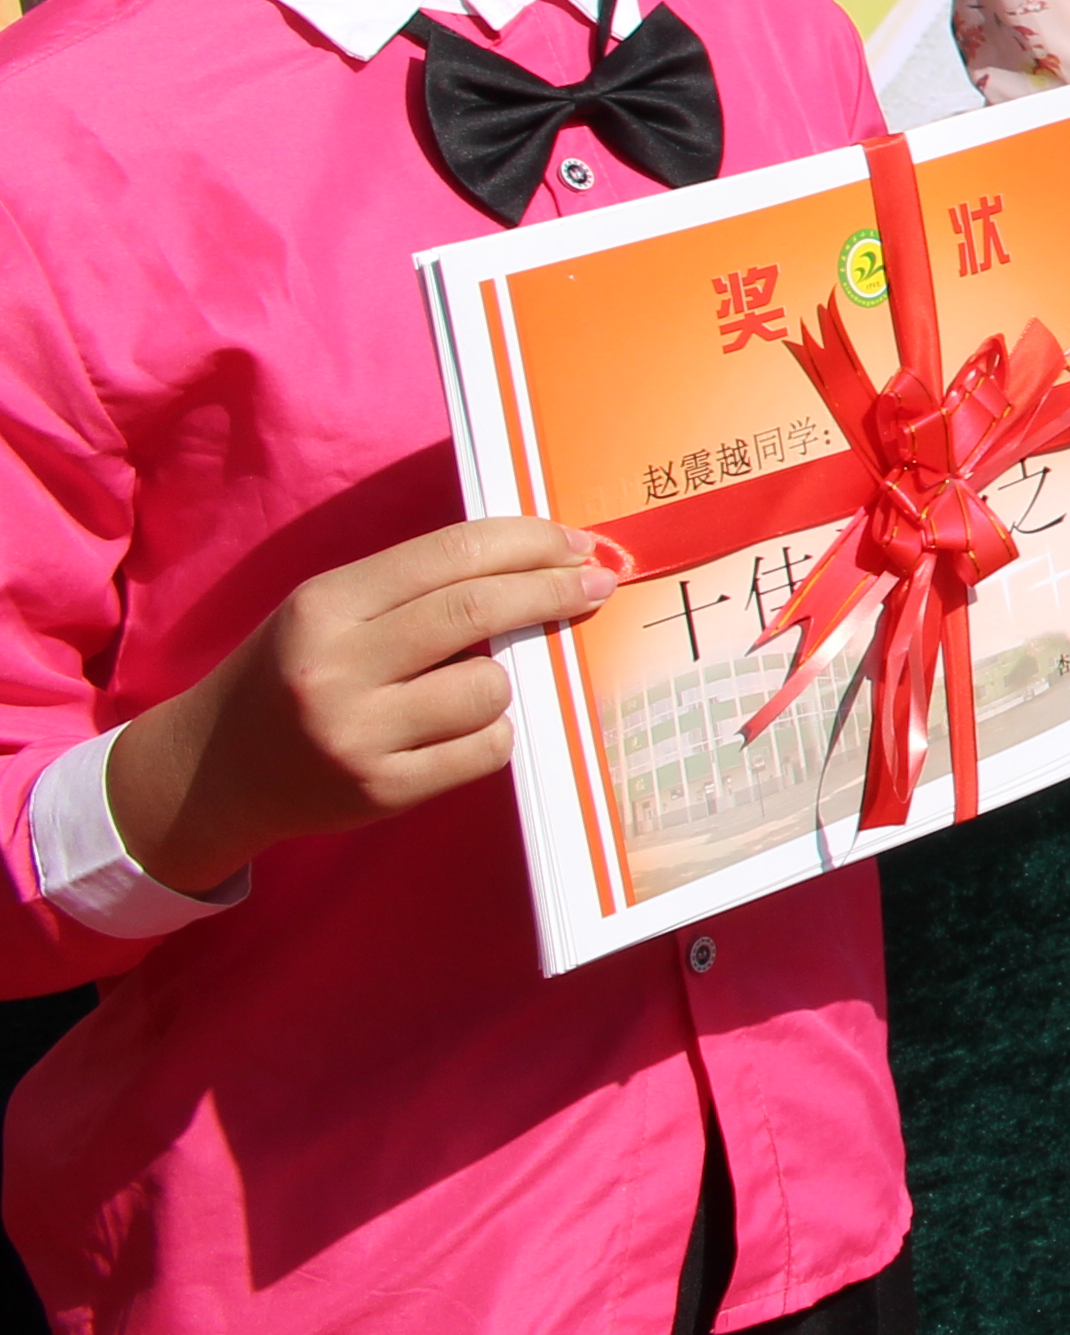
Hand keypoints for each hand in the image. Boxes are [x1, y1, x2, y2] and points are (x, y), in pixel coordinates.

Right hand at [100, 518, 627, 898]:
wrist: (212, 770)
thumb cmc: (292, 672)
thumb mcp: (329, 610)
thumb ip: (417, 586)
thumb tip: (539, 562)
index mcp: (323, 606)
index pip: (450, 555)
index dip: (527, 544)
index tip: (574, 544)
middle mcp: (334, 668)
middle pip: (477, 612)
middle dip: (551, 591)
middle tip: (593, 583)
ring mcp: (357, 735)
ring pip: (489, 687)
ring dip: (507, 676)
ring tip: (475, 679)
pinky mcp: (381, 790)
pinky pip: (485, 748)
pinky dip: (493, 731)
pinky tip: (462, 727)